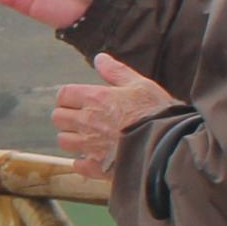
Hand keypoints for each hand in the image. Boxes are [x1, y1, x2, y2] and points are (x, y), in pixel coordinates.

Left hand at [54, 53, 176, 179]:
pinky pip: (77, 164)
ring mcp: (89, 146)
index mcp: (95, 98)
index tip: (76, 100)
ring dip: (72, 138)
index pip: (63, 95)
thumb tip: (99, 58)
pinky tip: (93, 157)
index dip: (67, 97)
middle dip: (66, 116)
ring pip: (64, 141)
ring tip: (87, 137)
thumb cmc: (156, 113)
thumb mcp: (140, 85)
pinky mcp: (96, 167)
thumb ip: (116, 72)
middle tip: (80, 118)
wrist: (168, 147)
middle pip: (58, 118)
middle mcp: (87, 121)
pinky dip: (81, 162)